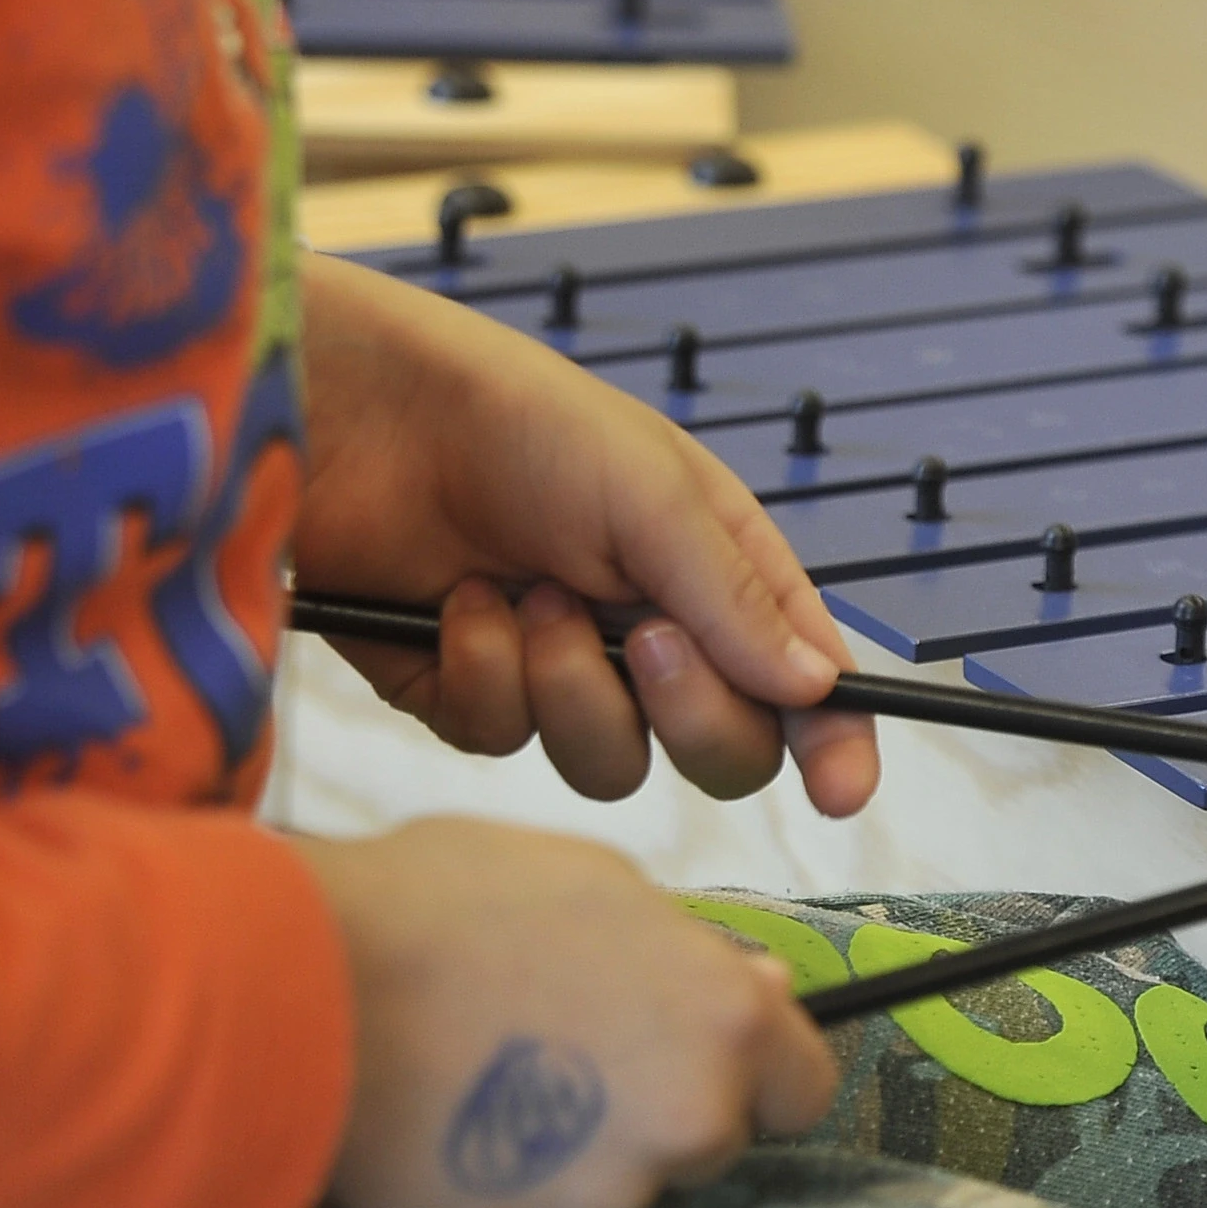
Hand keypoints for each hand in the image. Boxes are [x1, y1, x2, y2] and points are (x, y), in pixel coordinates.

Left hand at [291, 254, 877, 815]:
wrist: (365, 417)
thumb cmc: (519, 423)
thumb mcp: (651, 493)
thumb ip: (734, 601)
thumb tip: (817, 690)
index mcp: (717, 575)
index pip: (801, 683)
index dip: (831, 741)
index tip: (841, 791)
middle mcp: (650, 634)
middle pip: (720, 749)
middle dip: (687, 710)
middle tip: (645, 638)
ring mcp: (561, 673)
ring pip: (609, 763)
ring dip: (571, 685)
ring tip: (527, 593)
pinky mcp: (471, 695)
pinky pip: (503, 741)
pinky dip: (484, 673)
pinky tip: (460, 602)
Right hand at [292, 819, 837, 1207]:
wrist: (300, 988)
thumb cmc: (443, 905)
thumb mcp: (590, 882)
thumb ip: (682, 951)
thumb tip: (751, 988)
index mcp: (724, 1019)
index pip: (803, 1088)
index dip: (754, 1073)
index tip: (701, 1057)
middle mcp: (687, 1119)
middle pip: (705, 1138)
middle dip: (654, 1108)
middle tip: (558, 1051)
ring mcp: (606, 1195)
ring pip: (614, 1183)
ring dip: (571, 1149)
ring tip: (477, 1077)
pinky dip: (498, 1191)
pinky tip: (438, 1129)